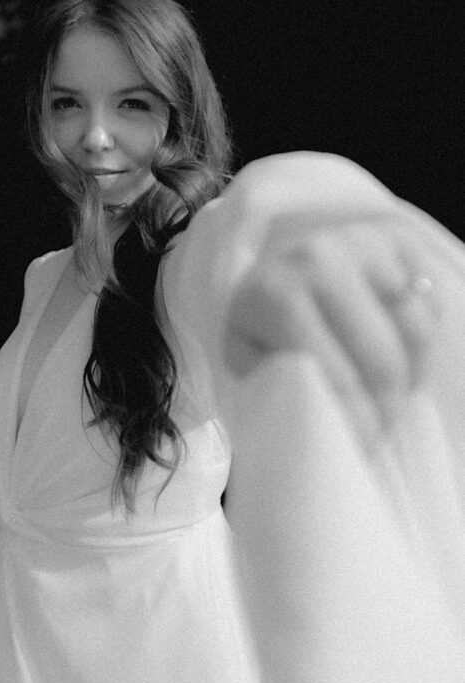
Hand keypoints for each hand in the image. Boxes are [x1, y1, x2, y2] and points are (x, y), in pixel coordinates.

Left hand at [224, 213, 440, 446]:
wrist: (283, 265)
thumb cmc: (268, 326)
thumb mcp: (251, 357)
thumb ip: (273, 385)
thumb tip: (318, 418)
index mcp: (272, 295)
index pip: (329, 371)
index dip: (354, 416)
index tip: (365, 444)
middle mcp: (316, 259)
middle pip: (380, 356)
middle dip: (388, 405)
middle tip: (384, 426)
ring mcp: (360, 243)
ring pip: (414, 330)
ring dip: (410, 374)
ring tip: (390, 391)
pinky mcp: (397, 238)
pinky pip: (431, 303)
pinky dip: (422, 340)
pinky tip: (399, 353)